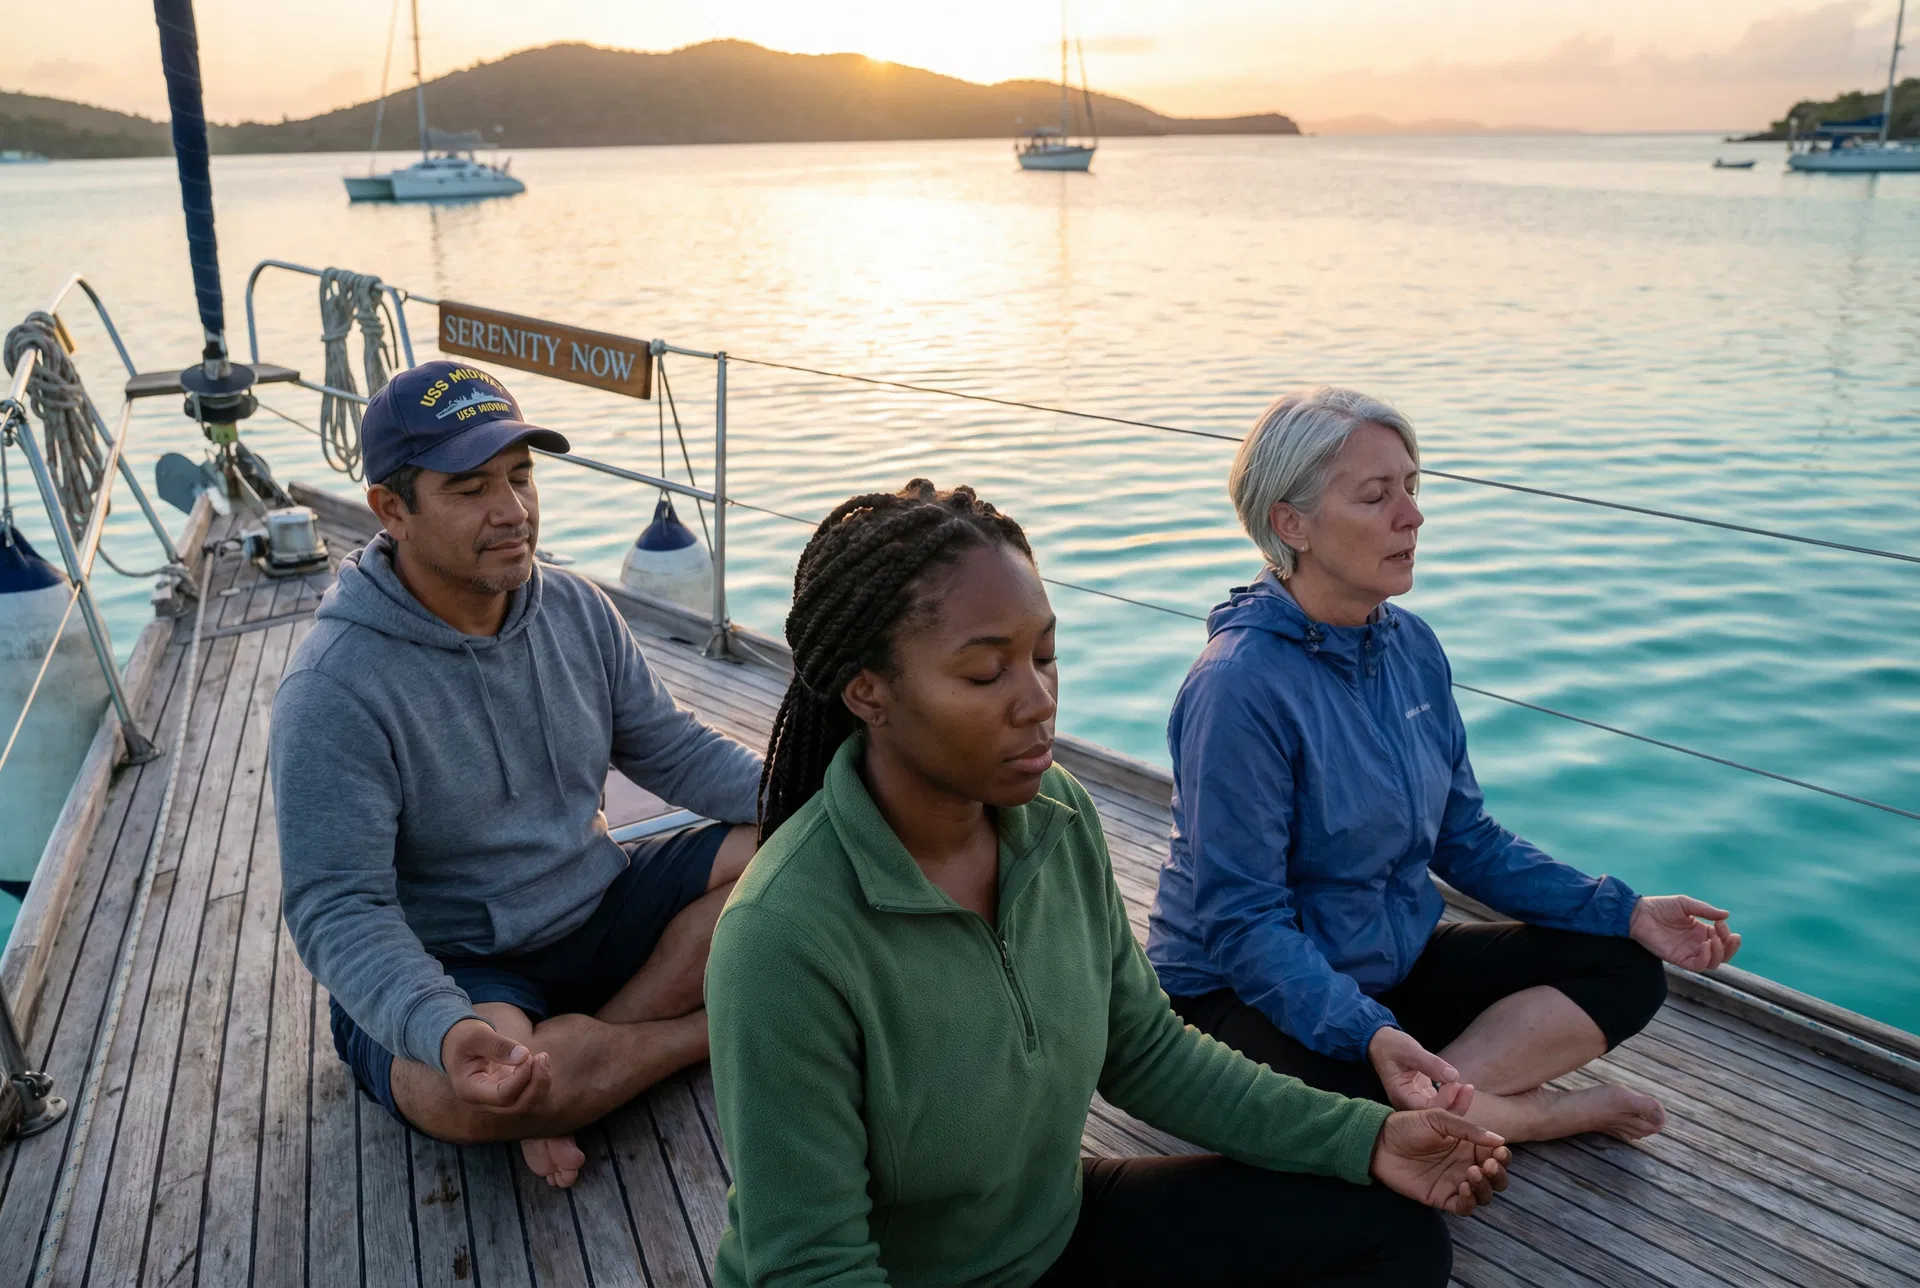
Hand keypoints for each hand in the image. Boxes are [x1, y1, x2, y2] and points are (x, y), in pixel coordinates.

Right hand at [441, 1017, 548, 1112]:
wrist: (457, 1044)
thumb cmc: (464, 1038)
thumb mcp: (477, 1036)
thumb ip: (498, 1046)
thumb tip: (524, 1056)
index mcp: (469, 1090)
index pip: (502, 1096)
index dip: (521, 1079)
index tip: (528, 1056)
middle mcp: (482, 1102)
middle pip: (517, 1105)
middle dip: (536, 1084)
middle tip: (542, 1056)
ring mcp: (495, 1100)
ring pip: (526, 1103)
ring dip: (540, 1082)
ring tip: (542, 1057)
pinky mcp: (506, 1093)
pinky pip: (528, 1095)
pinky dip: (538, 1080)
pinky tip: (538, 1061)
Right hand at [1369, 1026, 1473, 1113]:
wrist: (1380, 1043)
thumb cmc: (1391, 1045)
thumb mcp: (1409, 1050)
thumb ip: (1430, 1063)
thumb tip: (1453, 1076)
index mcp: (1401, 1096)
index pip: (1429, 1109)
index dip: (1445, 1098)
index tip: (1452, 1080)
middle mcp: (1408, 1103)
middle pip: (1436, 1116)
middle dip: (1455, 1105)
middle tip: (1468, 1088)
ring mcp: (1414, 1100)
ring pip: (1439, 1110)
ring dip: (1454, 1100)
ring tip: (1466, 1087)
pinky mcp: (1421, 1094)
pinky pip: (1438, 1101)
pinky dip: (1449, 1094)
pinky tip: (1456, 1084)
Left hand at [1370, 1109, 1510, 1216]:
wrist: (1379, 1141)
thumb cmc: (1408, 1125)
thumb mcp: (1438, 1118)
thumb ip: (1468, 1129)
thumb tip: (1499, 1140)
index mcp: (1469, 1145)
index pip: (1497, 1155)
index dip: (1504, 1156)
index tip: (1500, 1152)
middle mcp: (1466, 1165)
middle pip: (1497, 1178)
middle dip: (1499, 1174)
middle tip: (1489, 1164)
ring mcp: (1455, 1182)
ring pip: (1484, 1194)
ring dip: (1486, 1187)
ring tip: (1472, 1172)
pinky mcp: (1441, 1197)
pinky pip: (1464, 1207)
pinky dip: (1470, 1201)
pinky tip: (1464, 1187)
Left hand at [1630, 895, 1739, 970]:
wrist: (1639, 913)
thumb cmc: (1660, 907)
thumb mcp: (1685, 904)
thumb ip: (1705, 910)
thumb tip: (1726, 915)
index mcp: (1700, 931)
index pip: (1722, 939)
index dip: (1727, 933)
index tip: (1720, 922)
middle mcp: (1697, 944)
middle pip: (1722, 955)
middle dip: (1731, 948)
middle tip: (1732, 937)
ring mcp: (1688, 952)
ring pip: (1713, 962)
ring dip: (1719, 952)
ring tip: (1713, 938)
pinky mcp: (1678, 959)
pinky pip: (1697, 966)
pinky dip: (1706, 958)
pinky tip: (1705, 944)